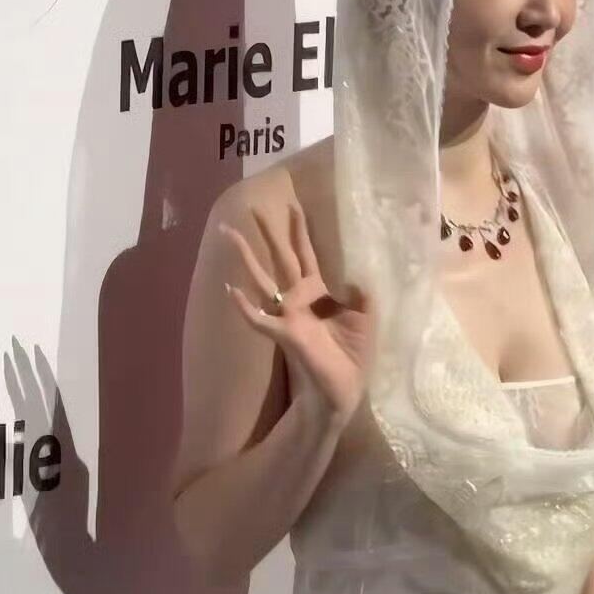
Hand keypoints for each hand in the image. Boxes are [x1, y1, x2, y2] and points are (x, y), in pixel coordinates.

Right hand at [220, 202, 372, 427]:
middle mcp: (299, 298)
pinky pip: (259, 319)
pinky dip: (244, 306)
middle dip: (267, 233)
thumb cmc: (353, 354)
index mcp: (318, 292)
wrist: (345, 388)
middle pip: (279, 258)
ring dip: (245, 257)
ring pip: (262, 279)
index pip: (306, 254)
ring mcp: (288, 315)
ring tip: (228, 233)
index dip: (300, 231)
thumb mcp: (366, 318)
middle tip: (252, 207)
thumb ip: (362, 295)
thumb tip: (360, 273)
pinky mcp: (285, 334)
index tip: (293, 206)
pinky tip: (230, 290)